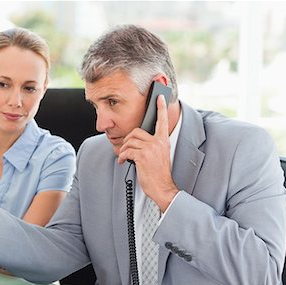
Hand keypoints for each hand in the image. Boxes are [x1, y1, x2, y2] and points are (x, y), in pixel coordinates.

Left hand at [118, 95, 178, 211]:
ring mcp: (150, 148)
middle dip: (127, 141)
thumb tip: (135, 141)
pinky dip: (122, 157)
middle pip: (136, 132)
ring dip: (123, 150)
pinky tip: (123, 162)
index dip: (160, 107)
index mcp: (163, 141)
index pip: (162, 120)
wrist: (162, 188)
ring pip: (129, 142)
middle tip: (126, 150)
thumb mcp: (159, 156)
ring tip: (124, 157)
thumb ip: (151, 145)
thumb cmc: (159, 174)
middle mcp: (158, 142)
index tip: (159, 96)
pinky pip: (126, 151)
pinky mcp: (142, 156)